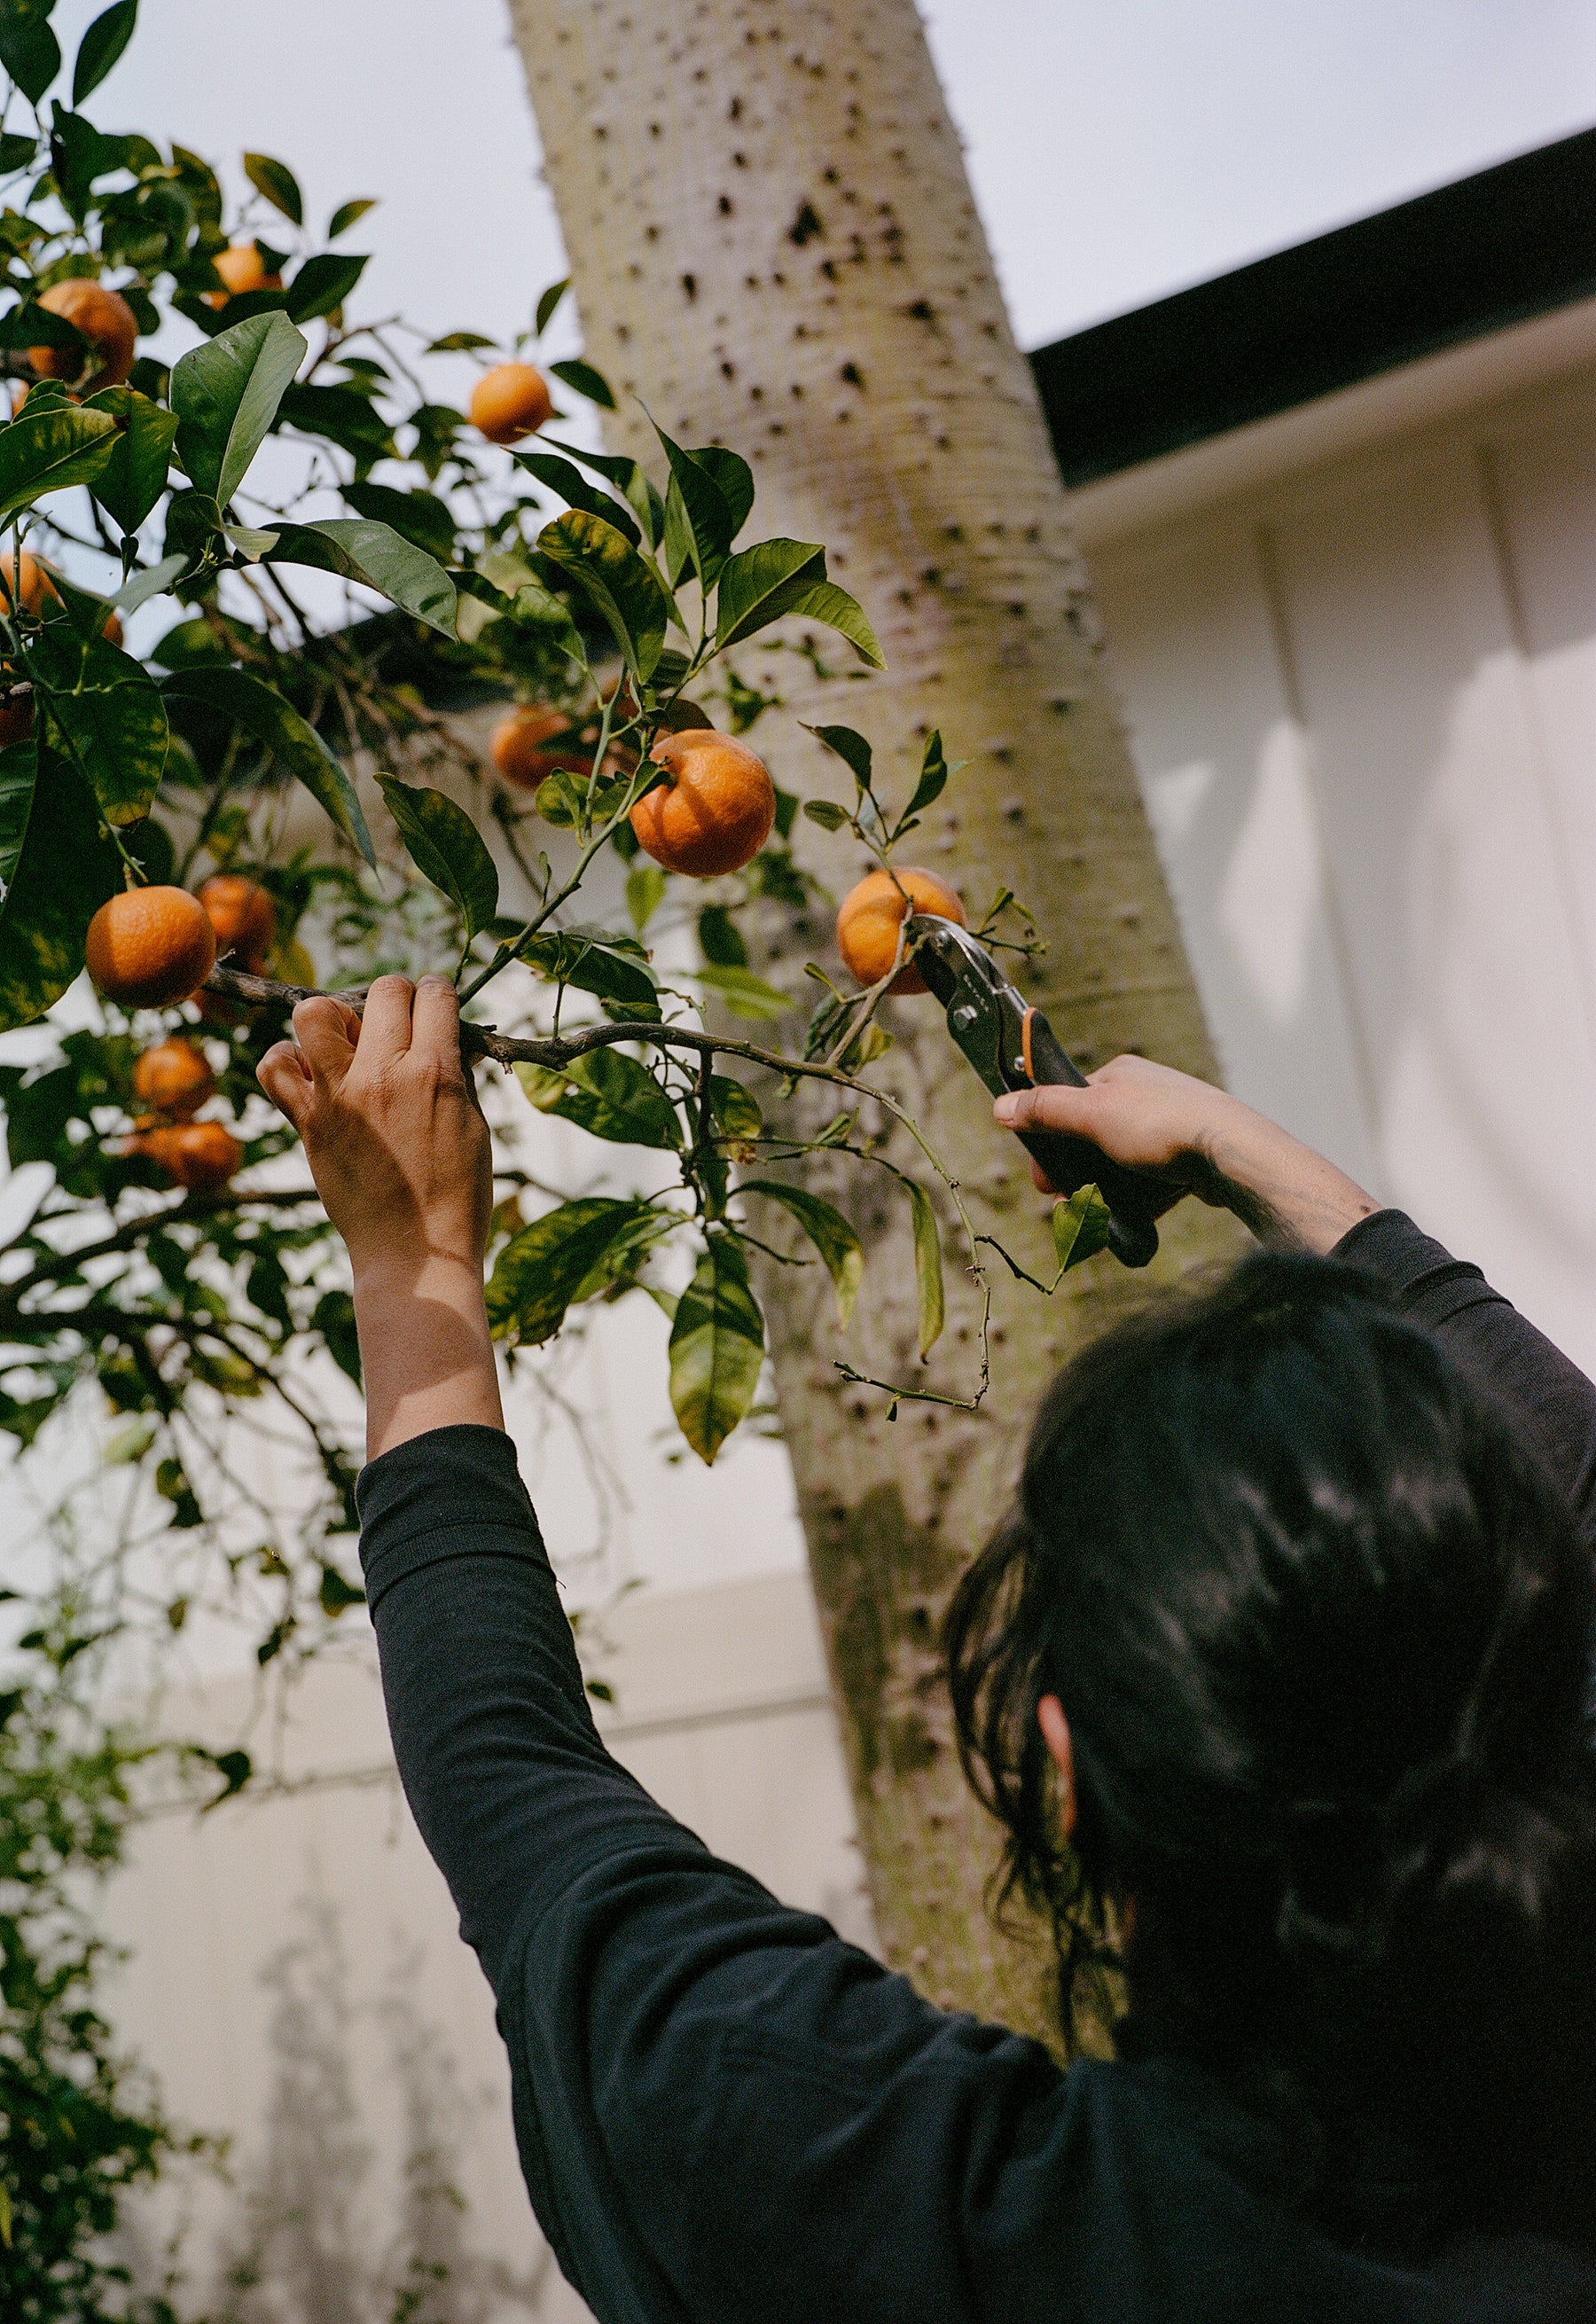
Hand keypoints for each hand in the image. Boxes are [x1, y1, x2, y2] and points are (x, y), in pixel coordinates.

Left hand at [259, 974, 491, 1287]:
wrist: (414, 1255)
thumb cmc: (457, 1196)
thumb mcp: (475, 1126)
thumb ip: (458, 1075)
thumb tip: (451, 1038)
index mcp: (435, 1073)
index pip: (435, 995)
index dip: (438, 995)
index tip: (436, 1010)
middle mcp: (384, 1075)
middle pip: (382, 991)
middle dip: (396, 998)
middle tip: (398, 1027)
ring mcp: (339, 1097)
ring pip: (314, 1012)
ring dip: (335, 1018)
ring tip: (349, 1046)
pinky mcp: (308, 1123)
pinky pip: (274, 1068)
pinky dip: (287, 1061)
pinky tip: (311, 1075)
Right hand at [993, 1055, 1379, 1255]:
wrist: (1231, 1155)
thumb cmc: (1162, 1126)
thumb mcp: (1092, 1115)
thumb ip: (1045, 1110)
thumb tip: (1001, 1104)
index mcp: (1121, 1075)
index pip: (1071, 1103)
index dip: (1051, 1140)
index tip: (1043, 1175)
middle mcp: (1147, 1095)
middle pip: (1094, 1140)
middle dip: (1078, 1175)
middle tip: (1065, 1204)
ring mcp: (1171, 1127)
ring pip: (1123, 1166)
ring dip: (1105, 1194)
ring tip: (1096, 1221)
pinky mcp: (1191, 1159)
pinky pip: (1153, 1184)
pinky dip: (1138, 1204)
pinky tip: (1129, 1225)